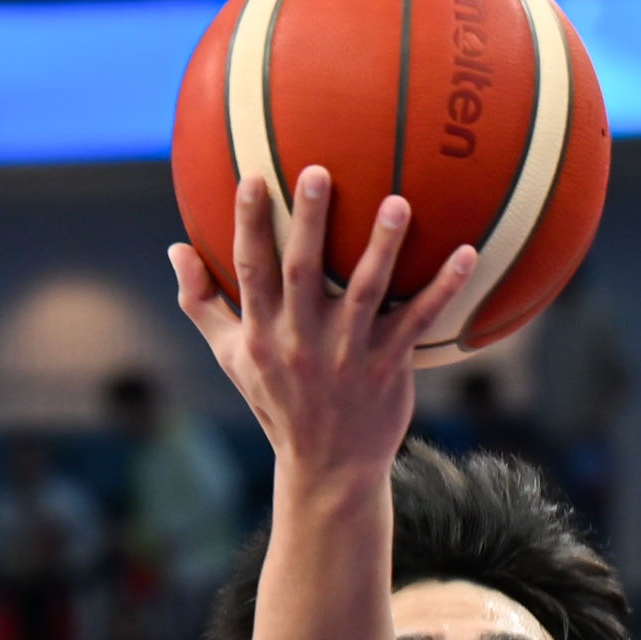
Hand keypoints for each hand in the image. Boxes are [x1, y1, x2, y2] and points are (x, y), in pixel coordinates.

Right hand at [169, 168, 476, 482]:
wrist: (328, 468)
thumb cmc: (277, 402)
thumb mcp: (231, 358)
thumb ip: (201, 303)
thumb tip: (175, 247)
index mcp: (262, 333)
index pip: (250, 270)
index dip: (250, 224)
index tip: (254, 179)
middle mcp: (303, 341)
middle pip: (303, 272)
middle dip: (309, 222)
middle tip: (318, 171)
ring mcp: (348, 354)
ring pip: (366, 292)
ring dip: (382, 247)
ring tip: (397, 202)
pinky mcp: (389, 366)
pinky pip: (417, 321)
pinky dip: (444, 288)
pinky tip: (466, 253)